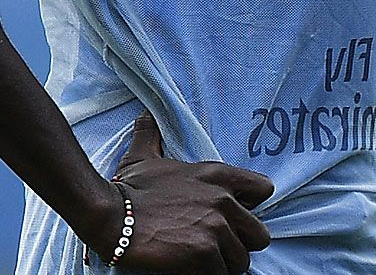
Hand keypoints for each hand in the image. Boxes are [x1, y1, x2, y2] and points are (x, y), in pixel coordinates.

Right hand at [94, 111, 275, 274]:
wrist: (111, 215)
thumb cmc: (128, 188)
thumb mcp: (144, 156)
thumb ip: (151, 135)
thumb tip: (144, 116)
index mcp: (217, 175)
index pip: (264, 189)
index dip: (251, 208)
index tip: (234, 217)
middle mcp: (224, 200)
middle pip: (259, 235)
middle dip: (240, 244)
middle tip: (219, 249)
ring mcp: (216, 226)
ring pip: (241, 260)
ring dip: (225, 265)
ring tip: (205, 263)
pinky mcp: (204, 252)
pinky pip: (221, 273)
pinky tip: (192, 271)